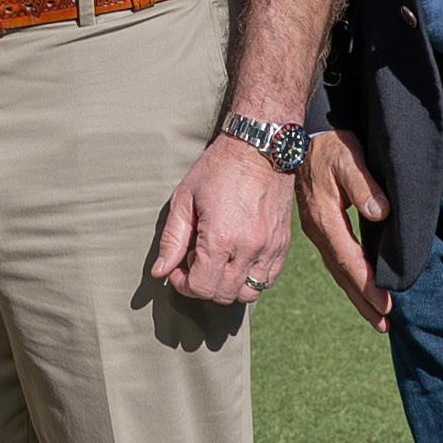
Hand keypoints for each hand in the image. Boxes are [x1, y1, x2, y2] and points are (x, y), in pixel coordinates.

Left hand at [150, 130, 297, 307]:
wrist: (260, 148)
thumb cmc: (218, 169)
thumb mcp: (184, 199)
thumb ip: (172, 239)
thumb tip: (160, 272)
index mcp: (221, 238)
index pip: (201, 287)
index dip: (183, 284)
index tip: (178, 269)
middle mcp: (249, 248)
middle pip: (223, 295)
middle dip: (203, 286)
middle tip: (194, 262)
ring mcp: (270, 248)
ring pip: (248, 293)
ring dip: (228, 286)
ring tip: (217, 262)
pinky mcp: (283, 244)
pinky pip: (267, 280)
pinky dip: (250, 278)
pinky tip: (237, 259)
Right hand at [299, 129, 392, 328]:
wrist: (294, 136)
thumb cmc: (326, 144)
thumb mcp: (347, 158)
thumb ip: (364, 185)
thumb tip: (380, 213)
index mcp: (325, 219)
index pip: (350, 260)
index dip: (368, 285)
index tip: (386, 307)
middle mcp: (318, 230)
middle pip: (342, 274)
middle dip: (363, 301)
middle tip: (384, 326)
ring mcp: (315, 229)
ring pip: (337, 269)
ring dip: (356, 293)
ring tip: (375, 316)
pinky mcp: (317, 224)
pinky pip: (334, 258)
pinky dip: (348, 276)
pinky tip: (357, 283)